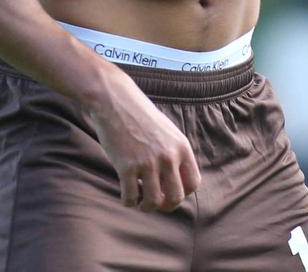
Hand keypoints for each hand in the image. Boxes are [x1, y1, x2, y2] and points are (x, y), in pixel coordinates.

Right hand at [84, 70, 201, 211]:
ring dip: (147, 207)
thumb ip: (174, 153)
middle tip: (155, 203)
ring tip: (140, 202)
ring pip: (153, 202)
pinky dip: (128, 202)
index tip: (171, 194)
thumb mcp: (167, 131)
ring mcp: (147, 163)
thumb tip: (174, 181)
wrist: (115, 101)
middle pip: (176, 197)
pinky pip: (130, 197)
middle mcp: (168, 157)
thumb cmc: (139, 115)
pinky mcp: (126, 167)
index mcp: (181, 147)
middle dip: (166, 206)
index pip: (193, 183)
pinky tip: (126, 197)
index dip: (183, 193)